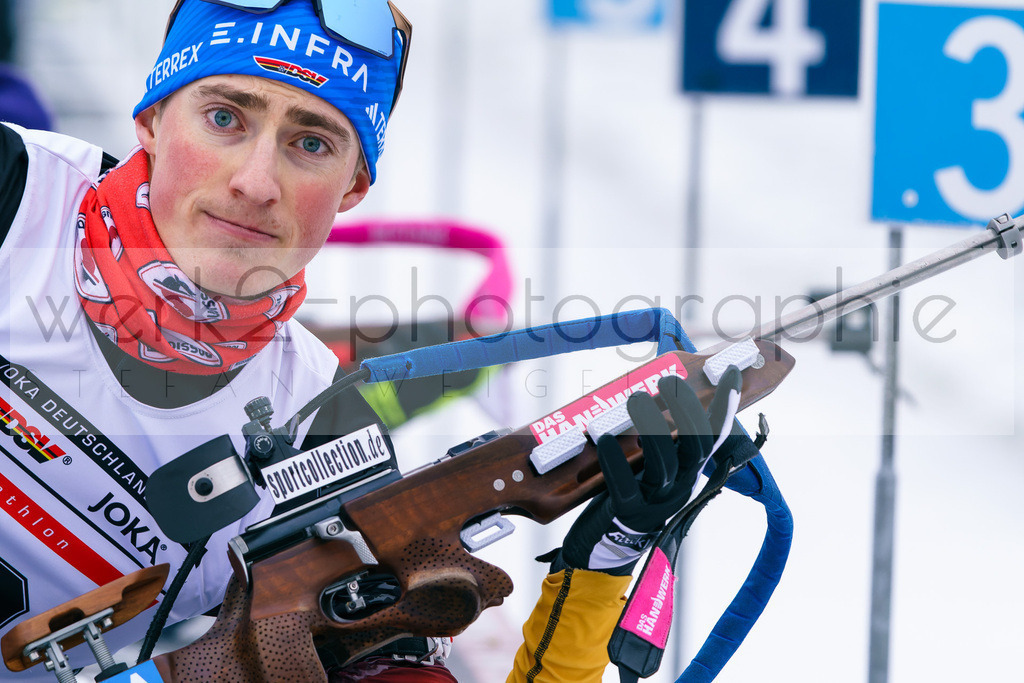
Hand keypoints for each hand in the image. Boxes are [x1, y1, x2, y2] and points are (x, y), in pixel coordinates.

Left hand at [552, 366, 741, 574]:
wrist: (605, 547)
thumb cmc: (629, 494)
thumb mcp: (652, 466)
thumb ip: (659, 439)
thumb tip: (656, 395)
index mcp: (688, 472)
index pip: (714, 437)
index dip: (725, 407)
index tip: (731, 374)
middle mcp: (679, 486)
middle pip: (694, 448)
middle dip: (686, 412)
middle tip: (670, 381)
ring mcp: (655, 501)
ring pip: (663, 465)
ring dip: (652, 429)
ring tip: (637, 399)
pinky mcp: (627, 512)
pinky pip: (625, 486)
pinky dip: (615, 462)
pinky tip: (607, 440)